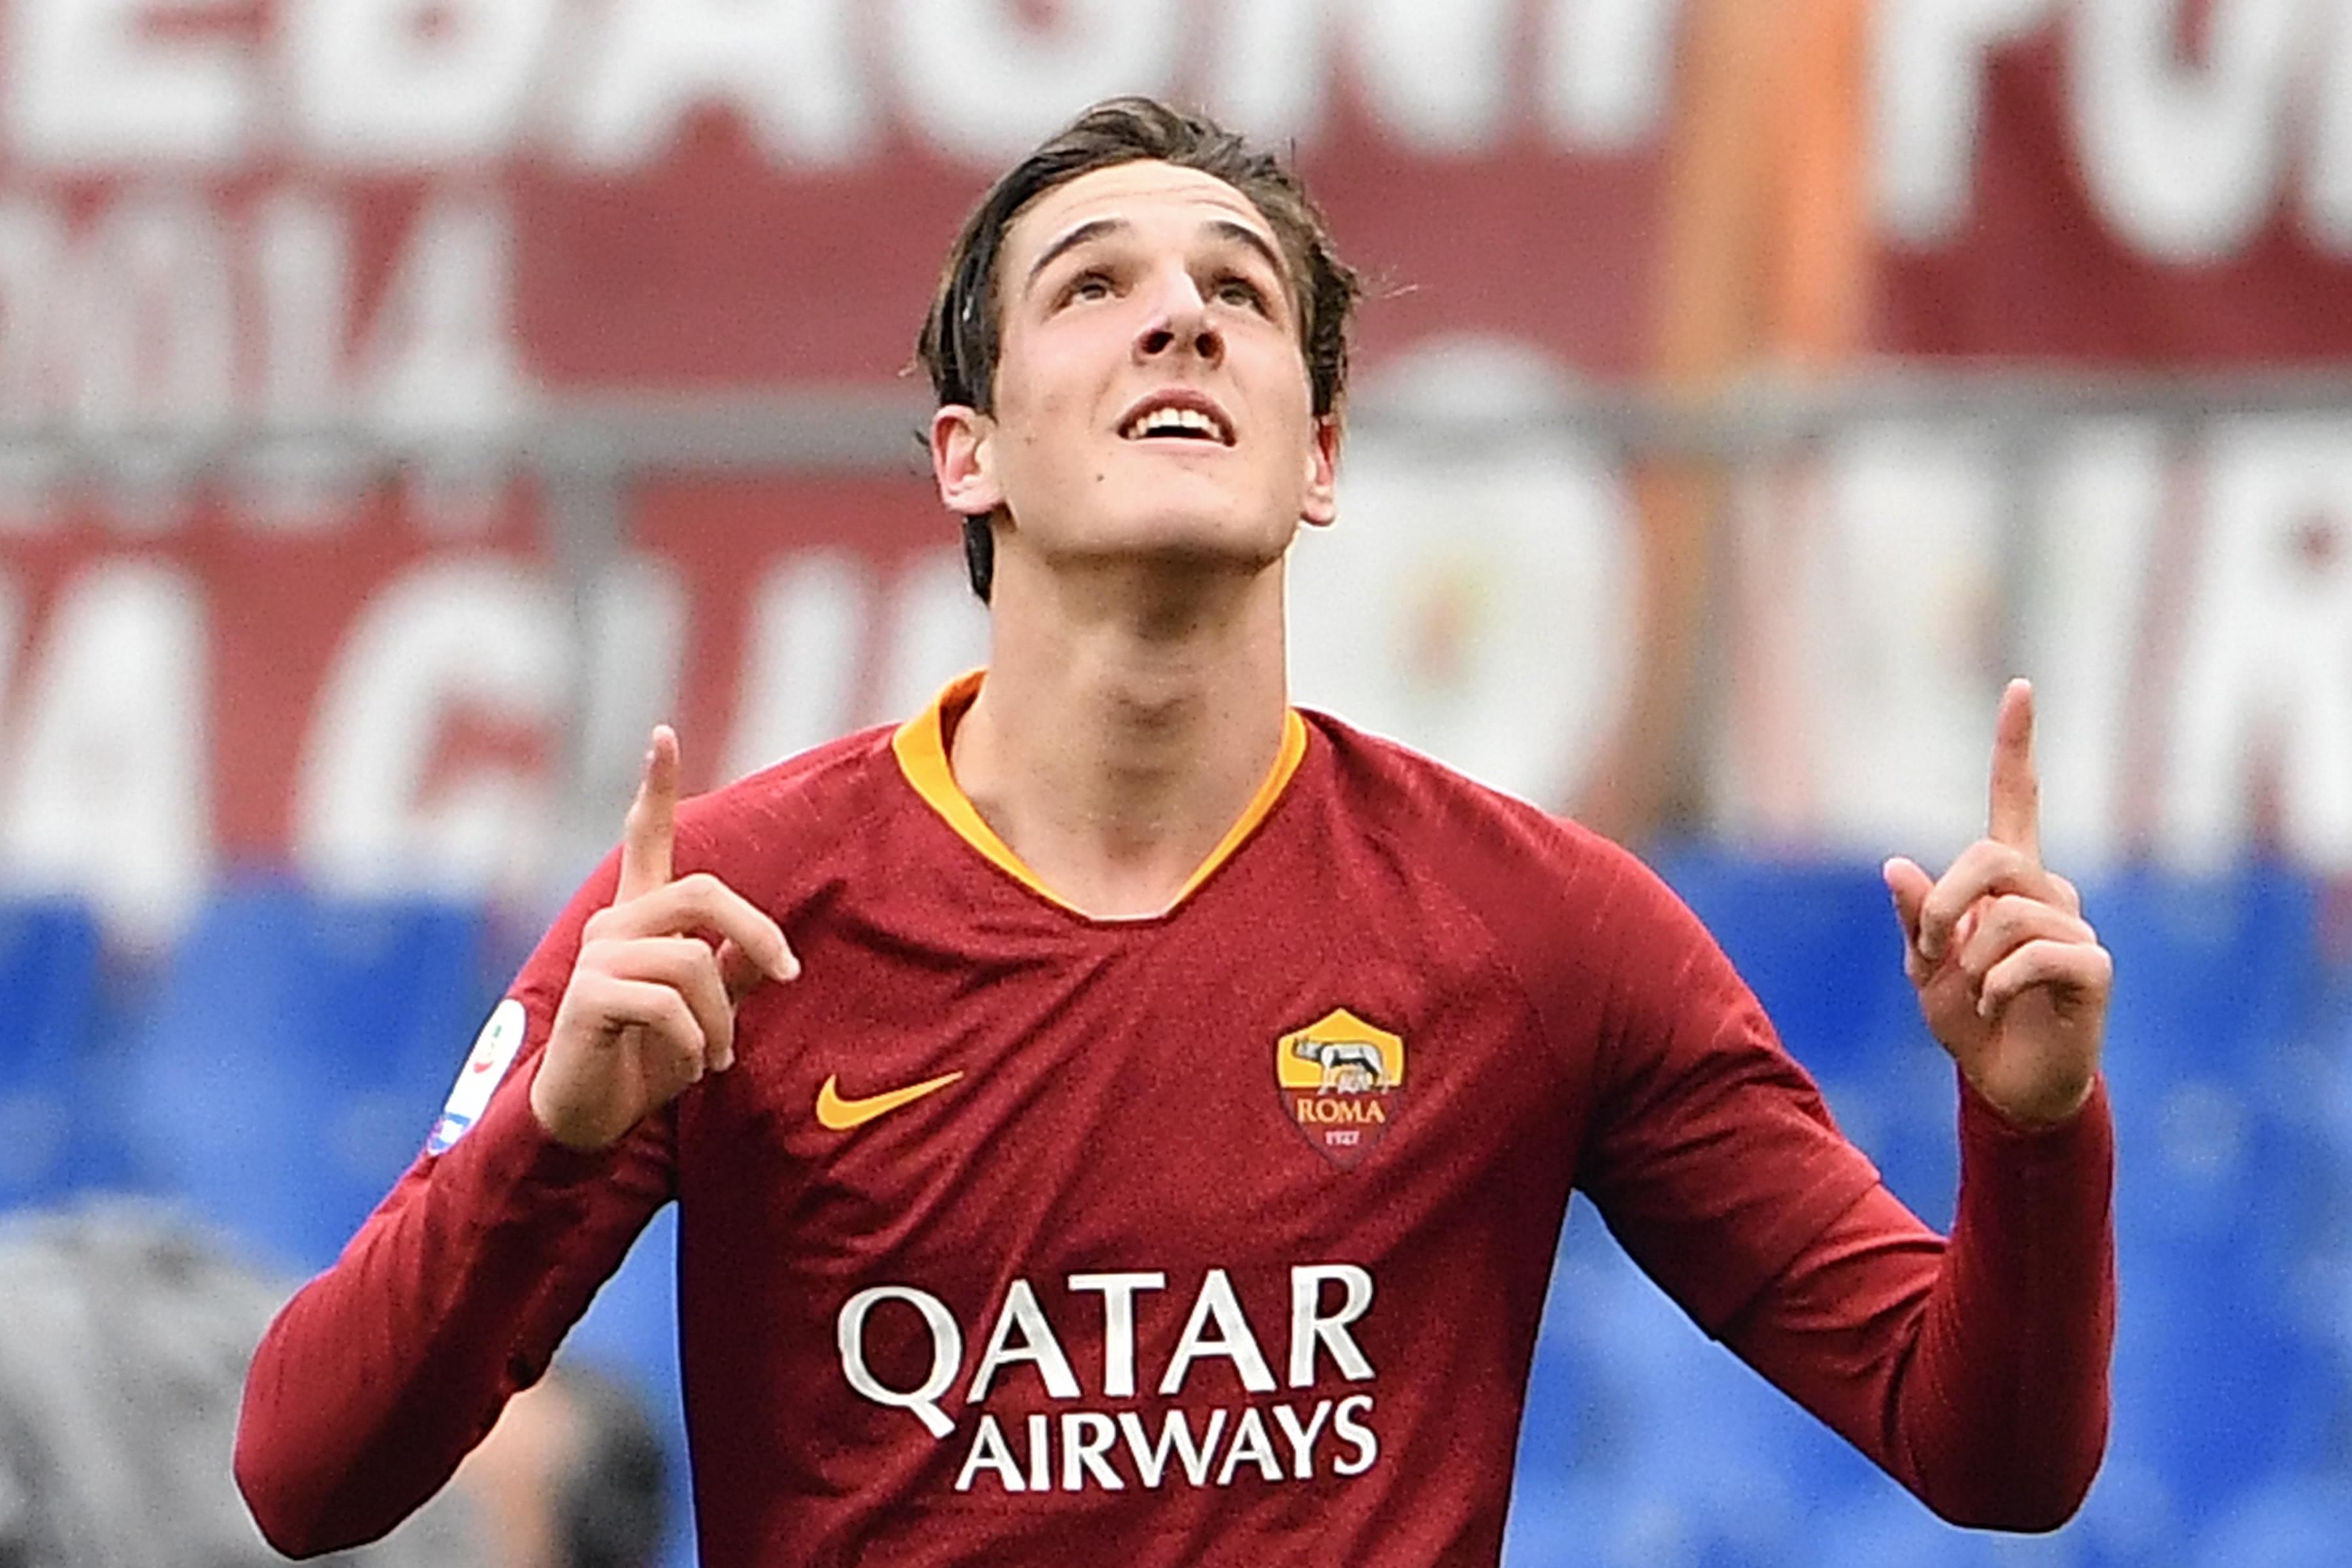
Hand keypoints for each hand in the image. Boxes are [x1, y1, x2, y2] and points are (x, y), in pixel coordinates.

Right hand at [530, 727, 798, 1151]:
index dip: (654, 787)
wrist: (591, 1117)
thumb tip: (773, 951)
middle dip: (756, 932)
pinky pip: (667, 1003)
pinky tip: (691, 1067)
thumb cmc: (647, 1060)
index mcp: (641, 919)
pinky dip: (696, 1041)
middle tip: (788, 975)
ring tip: (718, 1056)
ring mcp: (598, 959)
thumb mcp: (706, 1014)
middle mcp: (614, 926)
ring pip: (691, 959)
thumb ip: (733, 974)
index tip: (663, 734)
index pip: (644, 839)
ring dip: (721, 1018)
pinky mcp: (589, 999)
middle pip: (702, 892)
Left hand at [1882, 680, 2110, 1127]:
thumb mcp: (1924, 965)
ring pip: (2008, 912)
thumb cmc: (1967, 1017)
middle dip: (1944, 904)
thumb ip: (1915, 918)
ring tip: (1971, 992)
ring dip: (1968, 959)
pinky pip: (2036, 955)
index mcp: (2008, 881)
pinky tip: (1994, 1007)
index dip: (2016, 745)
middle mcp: (2048, 893)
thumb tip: (1896, 864)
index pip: (2016, 799)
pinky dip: (1996, 985)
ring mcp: (2075, 930)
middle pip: (1991, 856)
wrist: (2005, 1083)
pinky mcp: (2094, 969)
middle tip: (1931, 953)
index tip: (2020, 688)